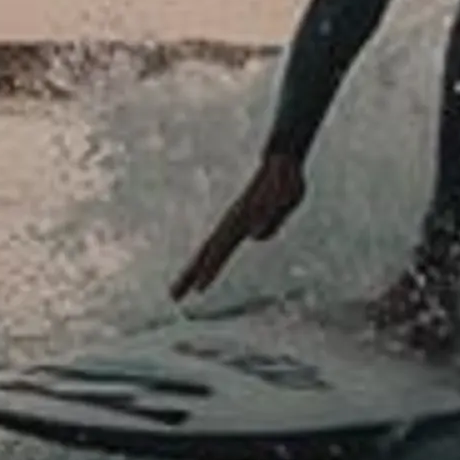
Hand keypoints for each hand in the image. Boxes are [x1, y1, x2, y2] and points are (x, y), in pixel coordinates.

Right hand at [174, 151, 304, 299]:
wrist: (281, 163)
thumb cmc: (285, 180)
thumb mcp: (285, 196)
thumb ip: (272, 215)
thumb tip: (254, 236)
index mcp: (241, 219)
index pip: (222, 249)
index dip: (211, 269)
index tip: (200, 288)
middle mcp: (232, 222)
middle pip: (207, 252)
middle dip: (190, 275)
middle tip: (174, 296)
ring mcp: (234, 223)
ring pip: (210, 250)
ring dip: (194, 270)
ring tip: (180, 290)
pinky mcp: (240, 224)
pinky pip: (220, 247)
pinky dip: (209, 260)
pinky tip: (203, 272)